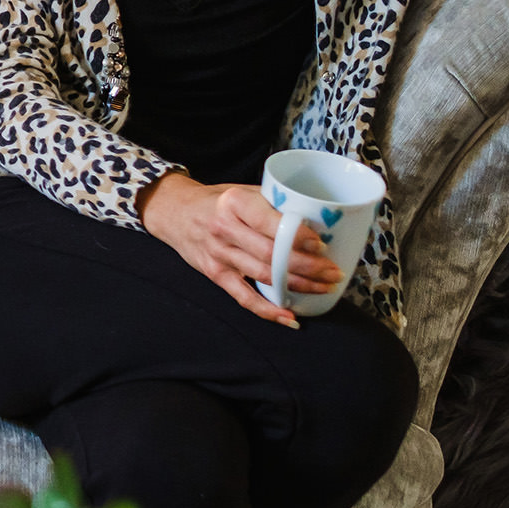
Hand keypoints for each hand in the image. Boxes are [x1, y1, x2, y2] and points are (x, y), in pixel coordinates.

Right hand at [138, 172, 342, 327]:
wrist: (175, 212)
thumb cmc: (217, 200)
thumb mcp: (242, 190)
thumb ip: (273, 202)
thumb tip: (319, 218)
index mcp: (234, 202)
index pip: (270, 222)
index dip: (297, 236)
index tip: (321, 245)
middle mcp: (224, 228)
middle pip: (271, 254)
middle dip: (308, 266)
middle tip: (333, 272)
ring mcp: (218, 254)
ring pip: (264, 275)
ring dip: (298, 285)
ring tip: (324, 287)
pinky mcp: (215, 274)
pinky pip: (244, 297)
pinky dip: (268, 310)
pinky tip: (289, 317)